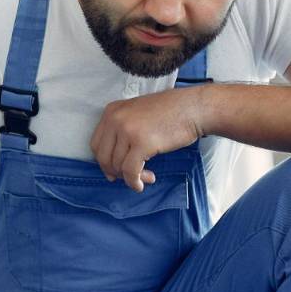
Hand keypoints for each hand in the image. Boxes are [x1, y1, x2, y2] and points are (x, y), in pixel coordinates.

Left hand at [89, 87, 209, 191]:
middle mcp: (115, 119)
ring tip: (147, 176)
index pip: (96, 144)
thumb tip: (111, 167)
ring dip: (131, 177)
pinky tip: (142, 184)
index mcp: (111, 111)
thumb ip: (122, 132)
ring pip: (117, 165)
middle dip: (115, 172)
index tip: (114, 171)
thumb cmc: (170, 112)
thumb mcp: (137, 114)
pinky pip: (130, 171)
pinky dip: (134, 182)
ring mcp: (127, 130)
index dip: (104, 162)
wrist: (194, 107)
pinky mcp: (142, 142)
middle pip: (103, 157)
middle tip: (130, 177)